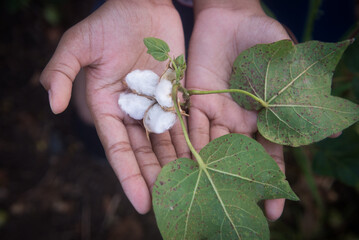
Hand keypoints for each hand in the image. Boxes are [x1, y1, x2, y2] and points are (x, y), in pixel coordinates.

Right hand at [40, 0, 189, 213]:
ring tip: (188, 188)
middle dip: (155, 178)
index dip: (129, 176)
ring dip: (175, 165)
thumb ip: (61, 71)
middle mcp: (132, 111)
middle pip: (144, 152)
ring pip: (166, 142)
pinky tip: (201, 160)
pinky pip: (184, 122)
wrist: (143, 6)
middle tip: (169, 204)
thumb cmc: (109, 22)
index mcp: (108, 107)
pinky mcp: (175, 95)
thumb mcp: (78, 44)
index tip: (141, 203)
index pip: (118, 149)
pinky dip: (191, 141)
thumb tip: (53, 105)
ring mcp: (155, 104)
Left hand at [186, 1, 290, 220]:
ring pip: (213, 148)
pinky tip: (185, 168)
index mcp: (265, 116)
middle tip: (237, 213)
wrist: (231, 18)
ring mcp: (218, 113)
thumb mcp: (289, 64)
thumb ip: (305, 92)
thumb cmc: (264, 39)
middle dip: (238, 185)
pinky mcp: (196, 101)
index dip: (274, 181)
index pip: (272, 155)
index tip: (277, 210)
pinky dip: (188, 146)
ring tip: (205, 198)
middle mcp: (241, 121)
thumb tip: (339, 129)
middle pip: (239, 159)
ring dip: (209, 172)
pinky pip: (191, 127)